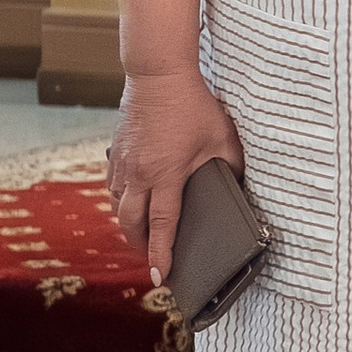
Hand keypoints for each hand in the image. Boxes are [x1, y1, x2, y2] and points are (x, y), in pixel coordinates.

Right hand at [106, 64, 243, 283]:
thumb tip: (239, 187)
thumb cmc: (194, 104)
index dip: (160, 255)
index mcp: (165, 175)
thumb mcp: (223, 138)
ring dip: (128, 226)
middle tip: (153, 260)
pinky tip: (131, 203)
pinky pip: (112, 187)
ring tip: (142, 236)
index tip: (159, 277)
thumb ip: (232, 167)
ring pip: (117, 207)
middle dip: (140, 247)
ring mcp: (123, 163)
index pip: (161, 226)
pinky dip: (120, 202)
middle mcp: (138, 174)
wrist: (158, 74)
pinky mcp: (115, 152)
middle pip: (131, 225)